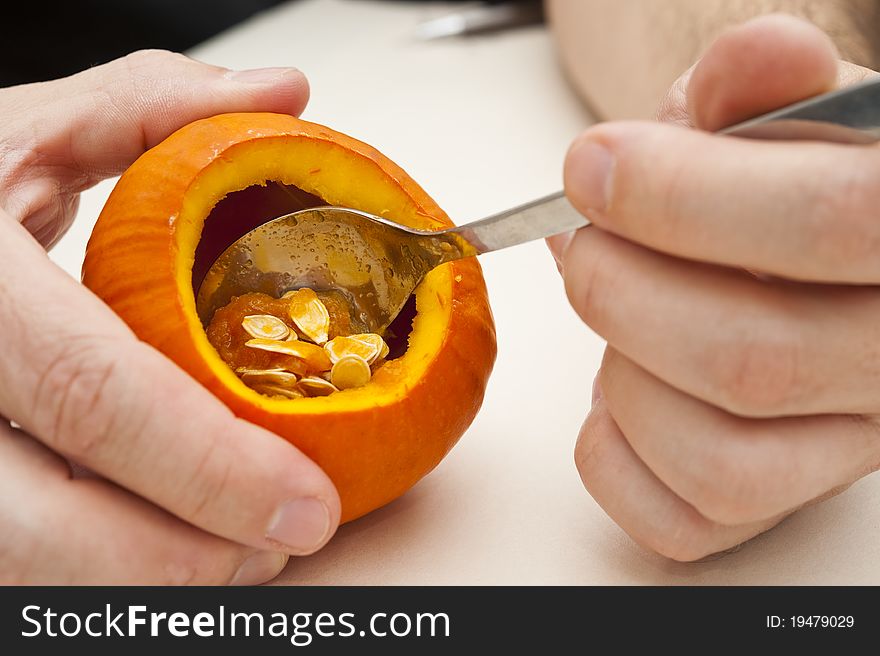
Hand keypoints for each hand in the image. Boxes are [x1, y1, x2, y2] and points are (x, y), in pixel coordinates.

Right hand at [0, 51, 340, 582]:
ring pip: (26, 568)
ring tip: (243, 550)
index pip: (92, 393)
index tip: (307, 504)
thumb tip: (282, 95)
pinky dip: (104, 573)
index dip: (209, 465)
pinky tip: (168, 543)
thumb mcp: (26, 129)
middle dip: (185, 558)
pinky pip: (16, 567)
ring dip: (150, 579)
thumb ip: (153, 107)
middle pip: (46, 526)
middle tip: (285, 543)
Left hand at [549, 14, 879, 560]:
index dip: (682, 195)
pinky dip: (612, 453)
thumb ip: (763, 84)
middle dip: (617, 289)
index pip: (830, 222)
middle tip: (580, 240)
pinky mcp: (778, 507)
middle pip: (749, 360)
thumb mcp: (780, 112)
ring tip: (618, 311)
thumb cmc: (783, 185)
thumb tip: (759, 55)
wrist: (796, 260)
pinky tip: (623, 387)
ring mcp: (846, 451)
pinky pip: (679, 521)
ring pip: (715, 459)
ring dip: (620, 375)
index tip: (591, 168)